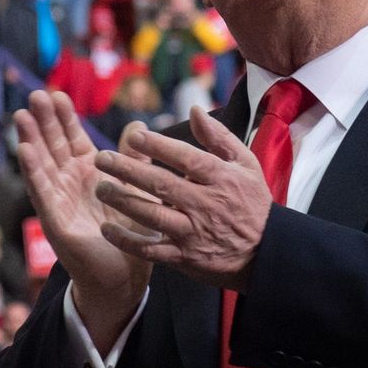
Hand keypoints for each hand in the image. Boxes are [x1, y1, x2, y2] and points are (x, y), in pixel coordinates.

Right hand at [13, 90, 149, 333]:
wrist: (123, 278)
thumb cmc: (129, 236)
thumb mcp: (137, 191)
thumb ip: (134, 160)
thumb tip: (138, 125)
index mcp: (89, 174)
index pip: (72, 139)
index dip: (64, 118)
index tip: (57, 94)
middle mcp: (70, 184)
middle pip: (52, 146)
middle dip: (44, 121)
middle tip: (36, 94)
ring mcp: (59, 201)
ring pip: (42, 165)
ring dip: (31, 140)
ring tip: (21, 115)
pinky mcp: (55, 221)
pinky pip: (42, 192)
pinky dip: (33, 171)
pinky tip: (24, 150)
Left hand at [93, 111, 274, 290]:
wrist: (266, 252)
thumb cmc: (252, 203)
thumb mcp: (246, 164)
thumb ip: (218, 137)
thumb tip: (194, 110)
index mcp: (221, 179)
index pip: (187, 158)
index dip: (159, 147)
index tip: (134, 136)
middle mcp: (206, 205)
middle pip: (162, 185)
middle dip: (129, 170)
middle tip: (102, 158)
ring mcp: (194, 233)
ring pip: (153, 216)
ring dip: (124, 202)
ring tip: (101, 188)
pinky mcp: (186, 257)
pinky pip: (152, 250)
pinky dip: (128, 241)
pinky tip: (108, 228)